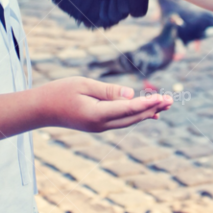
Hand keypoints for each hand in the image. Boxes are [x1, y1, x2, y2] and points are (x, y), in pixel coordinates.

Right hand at [36, 76, 172, 131]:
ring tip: (165, 105)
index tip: (162, 97)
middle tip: (171, 99)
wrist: (41, 109)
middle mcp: (101, 125)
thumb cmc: (60, 92)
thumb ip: (108, 91)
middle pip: (133, 117)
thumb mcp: (84, 85)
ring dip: (147, 112)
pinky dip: (136, 116)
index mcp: (96, 114)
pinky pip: (122, 121)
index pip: (128, 109)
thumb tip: (131, 95)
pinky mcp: (98, 125)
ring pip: (129, 121)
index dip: (147, 103)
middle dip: (152, 108)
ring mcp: (100, 127)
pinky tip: (149, 113)